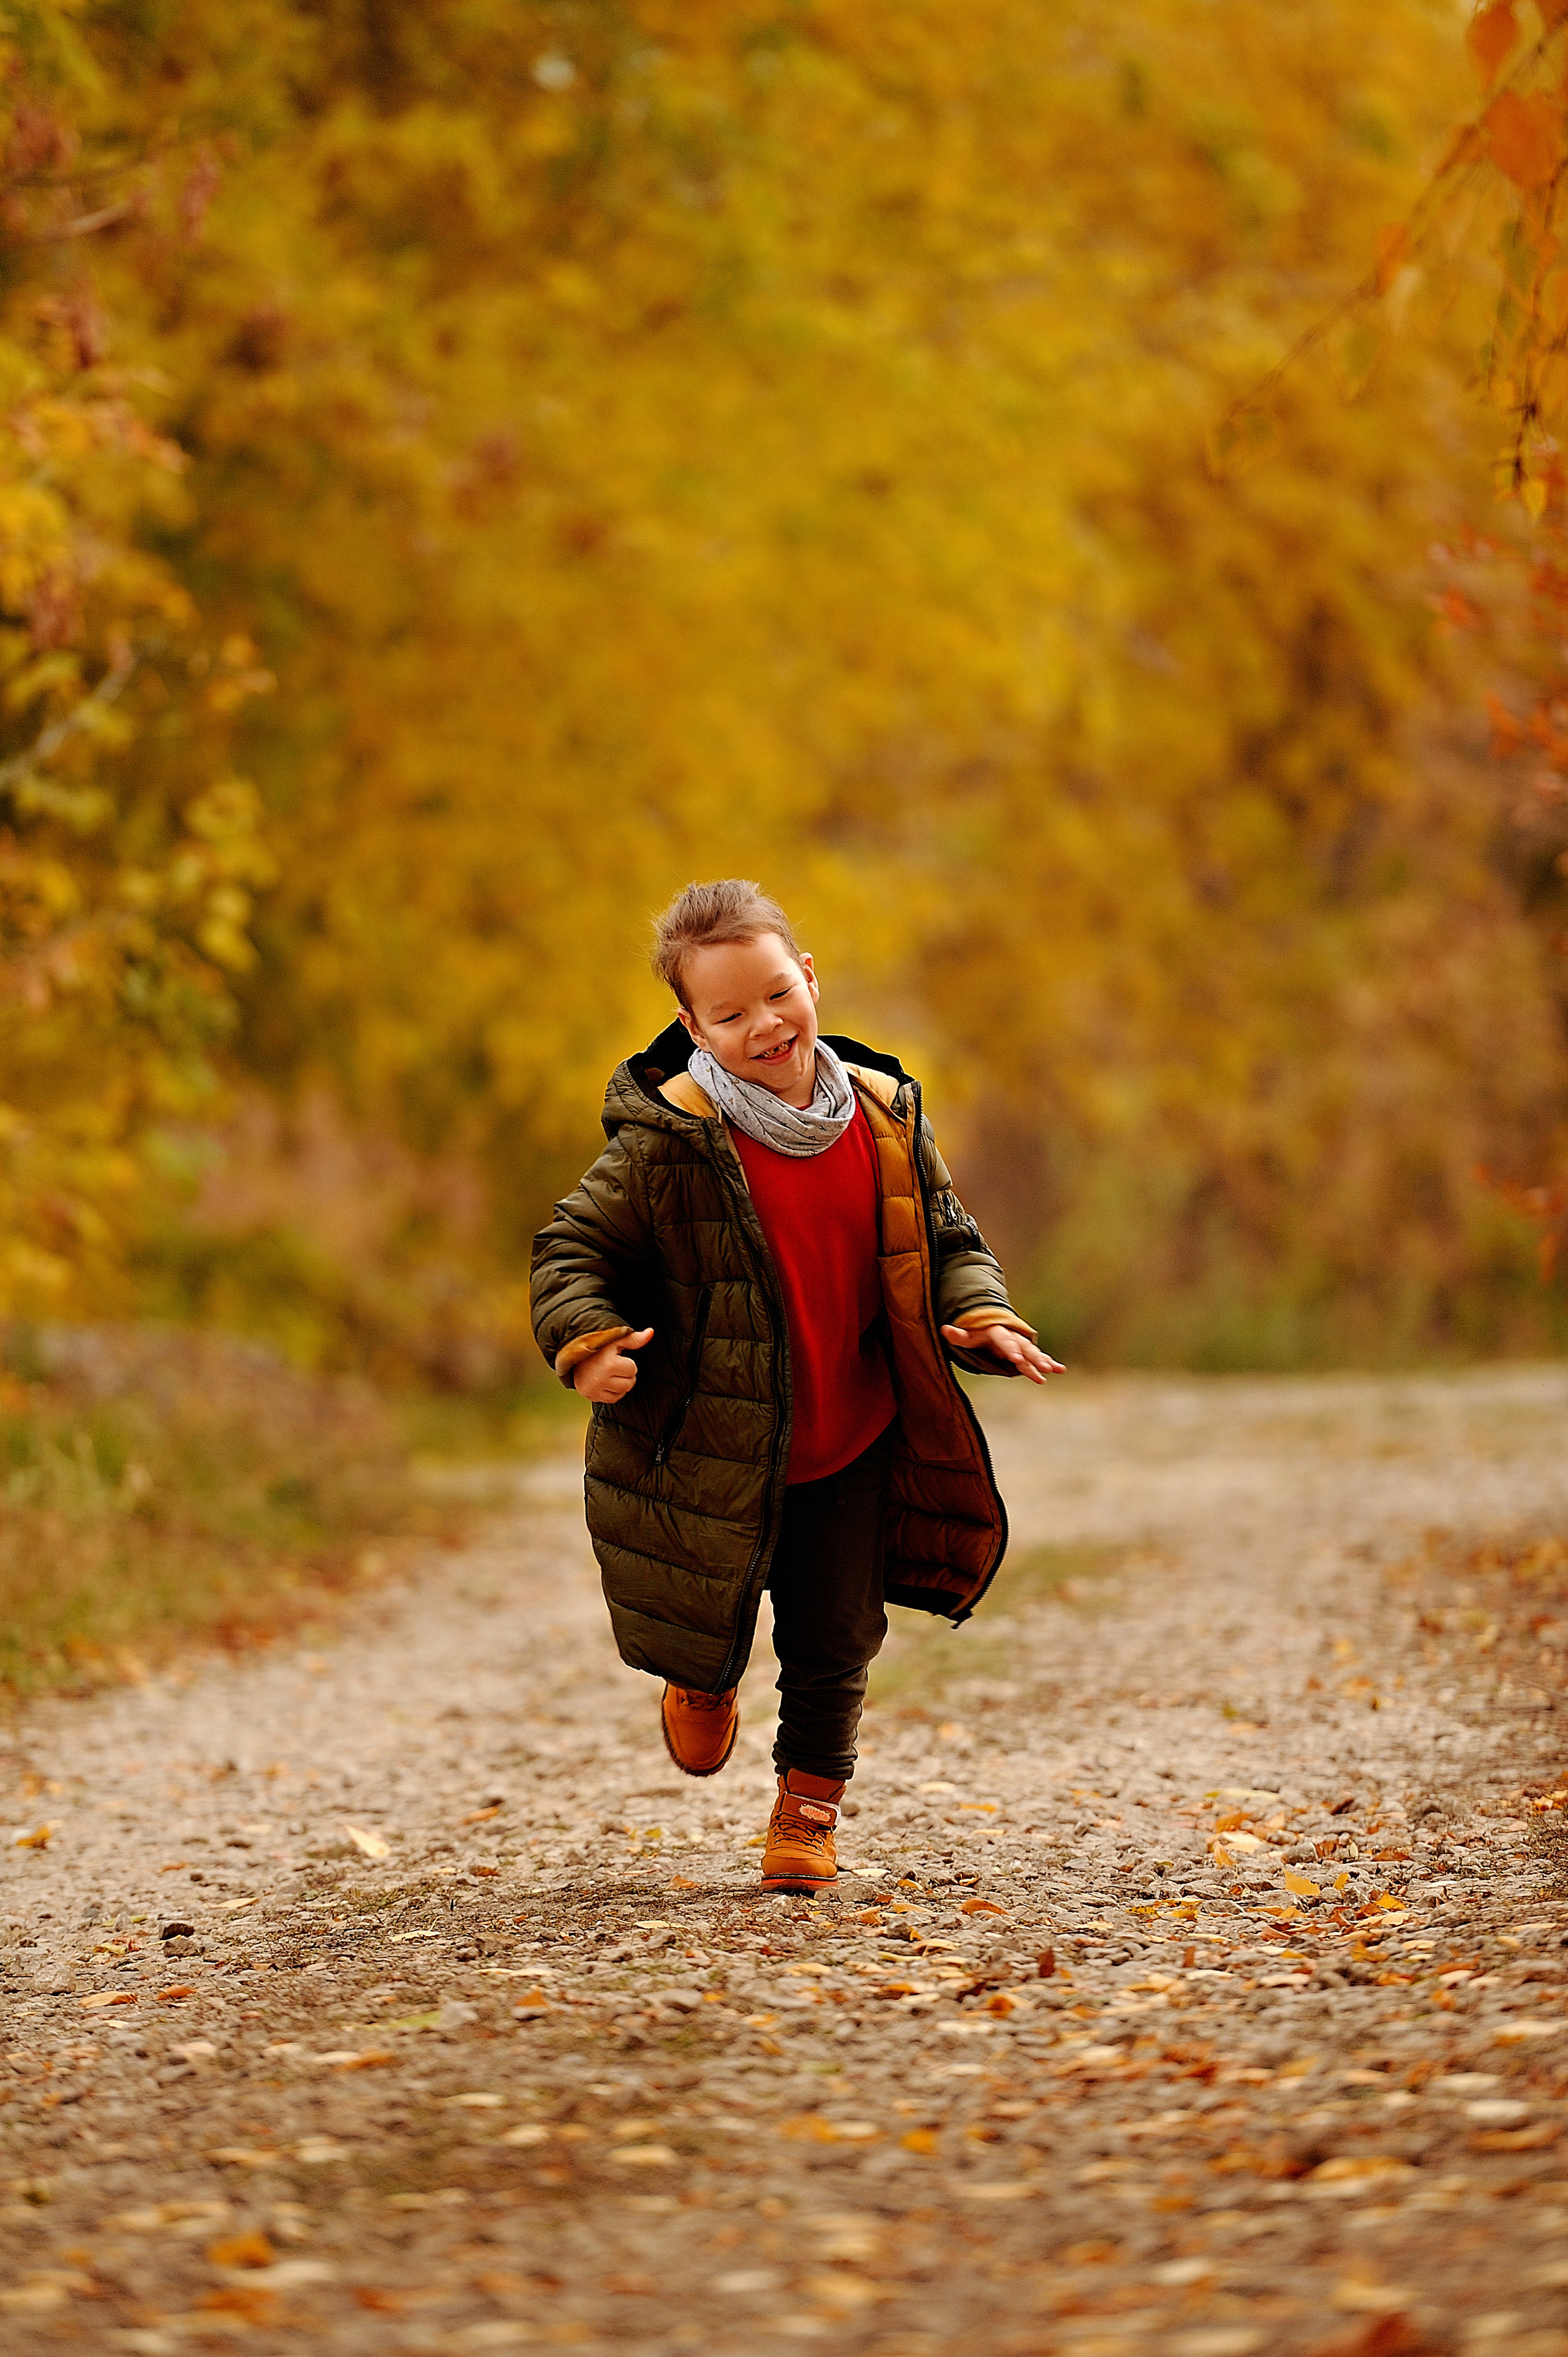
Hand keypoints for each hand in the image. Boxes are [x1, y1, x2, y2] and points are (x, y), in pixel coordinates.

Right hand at [572, 1327, 653, 1402]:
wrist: (573, 1353)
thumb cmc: (598, 1345)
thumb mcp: (616, 1340)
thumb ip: (635, 1338)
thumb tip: (651, 1332)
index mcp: (609, 1364)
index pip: (633, 1370)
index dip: (627, 1363)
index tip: (617, 1358)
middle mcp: (600, 1378)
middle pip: (629, 1384)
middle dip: (625, 1375)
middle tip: (614, 1366)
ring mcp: (594, 1389)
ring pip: (621, 1393)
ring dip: (619, 1384)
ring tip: (609, 1373)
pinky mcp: (590, 1395)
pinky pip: (611, 1400)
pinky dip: (612, 1392)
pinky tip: (605, 1381)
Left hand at [941, 1323, 1064, 1384]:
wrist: (992, 1323)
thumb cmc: (979, 1333)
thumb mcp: (968, 1335)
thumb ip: (958, 1335)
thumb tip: (944, 1329)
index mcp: (998, 1332)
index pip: (1004, 1341)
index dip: (1010, 1349)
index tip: (1016, 1358)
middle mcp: (1012, 1337)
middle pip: (1024, 1348)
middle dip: (1033, 1358)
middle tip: (1042, 1368)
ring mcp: (1021, 1344)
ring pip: (1033, 1353)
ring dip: (1044, 1361)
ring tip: (1055, 1370)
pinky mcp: (1026, 1351)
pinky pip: (1039, 1357)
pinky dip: (1050, 1362)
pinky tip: (1061, 1369)